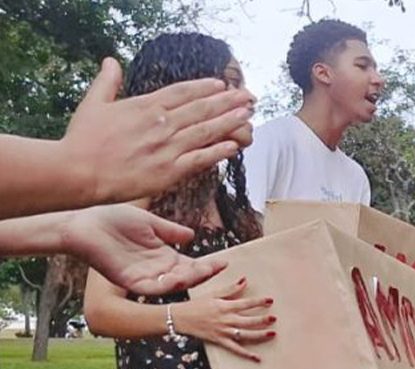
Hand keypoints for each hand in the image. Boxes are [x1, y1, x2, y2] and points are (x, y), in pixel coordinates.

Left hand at [61, 205, 226, 295]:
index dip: (207, 265)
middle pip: (187, 277)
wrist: (83, 223)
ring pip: (173, 285)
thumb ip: (170, 231)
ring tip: (202, 272)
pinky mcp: (130, 281)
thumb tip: (191, 236)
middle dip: (203, 274)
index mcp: (162, 256)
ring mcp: (144, 277)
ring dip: (189, 280)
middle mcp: (156, 269)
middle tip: (218, 268)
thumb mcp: (149, 223)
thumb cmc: (112, 219)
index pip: (191, 265)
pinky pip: (153, 288)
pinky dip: (166, 286)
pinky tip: (178, 278)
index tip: (224, 261)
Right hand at [62, 57, 255, 204]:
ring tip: (248, 115)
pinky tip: (235, 146)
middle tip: (248, 97)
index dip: (204, 88)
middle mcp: (161, 125)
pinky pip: (200, 160)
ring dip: (229, 122)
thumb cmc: (83, 139)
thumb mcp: (94, 103)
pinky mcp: (169, 172)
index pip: (182, 92)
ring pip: (206, 132)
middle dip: (227, 102)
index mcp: (145, 107)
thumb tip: (110, 61)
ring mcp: (167, 148)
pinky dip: (218, 152)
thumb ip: (107, 82)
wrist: (78, 171)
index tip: (221, 85)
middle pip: (201, 109)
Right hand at [174, 277, 274, 360]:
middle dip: (263, 319)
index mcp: (225, 306)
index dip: (259, 302)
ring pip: (245, 334)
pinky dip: (247, 354)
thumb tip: (245, 280)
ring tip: (272, 334)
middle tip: (274, 318)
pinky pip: (235, 349)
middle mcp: (226, 319)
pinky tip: (258, 358)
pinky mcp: (219, 341)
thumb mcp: (214, 294)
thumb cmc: (197, 305)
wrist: (179, 318)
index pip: (246, 304)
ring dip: (259, 335)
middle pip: (248, 320)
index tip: (270, 300)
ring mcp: (223, 331)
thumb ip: (231, 289)